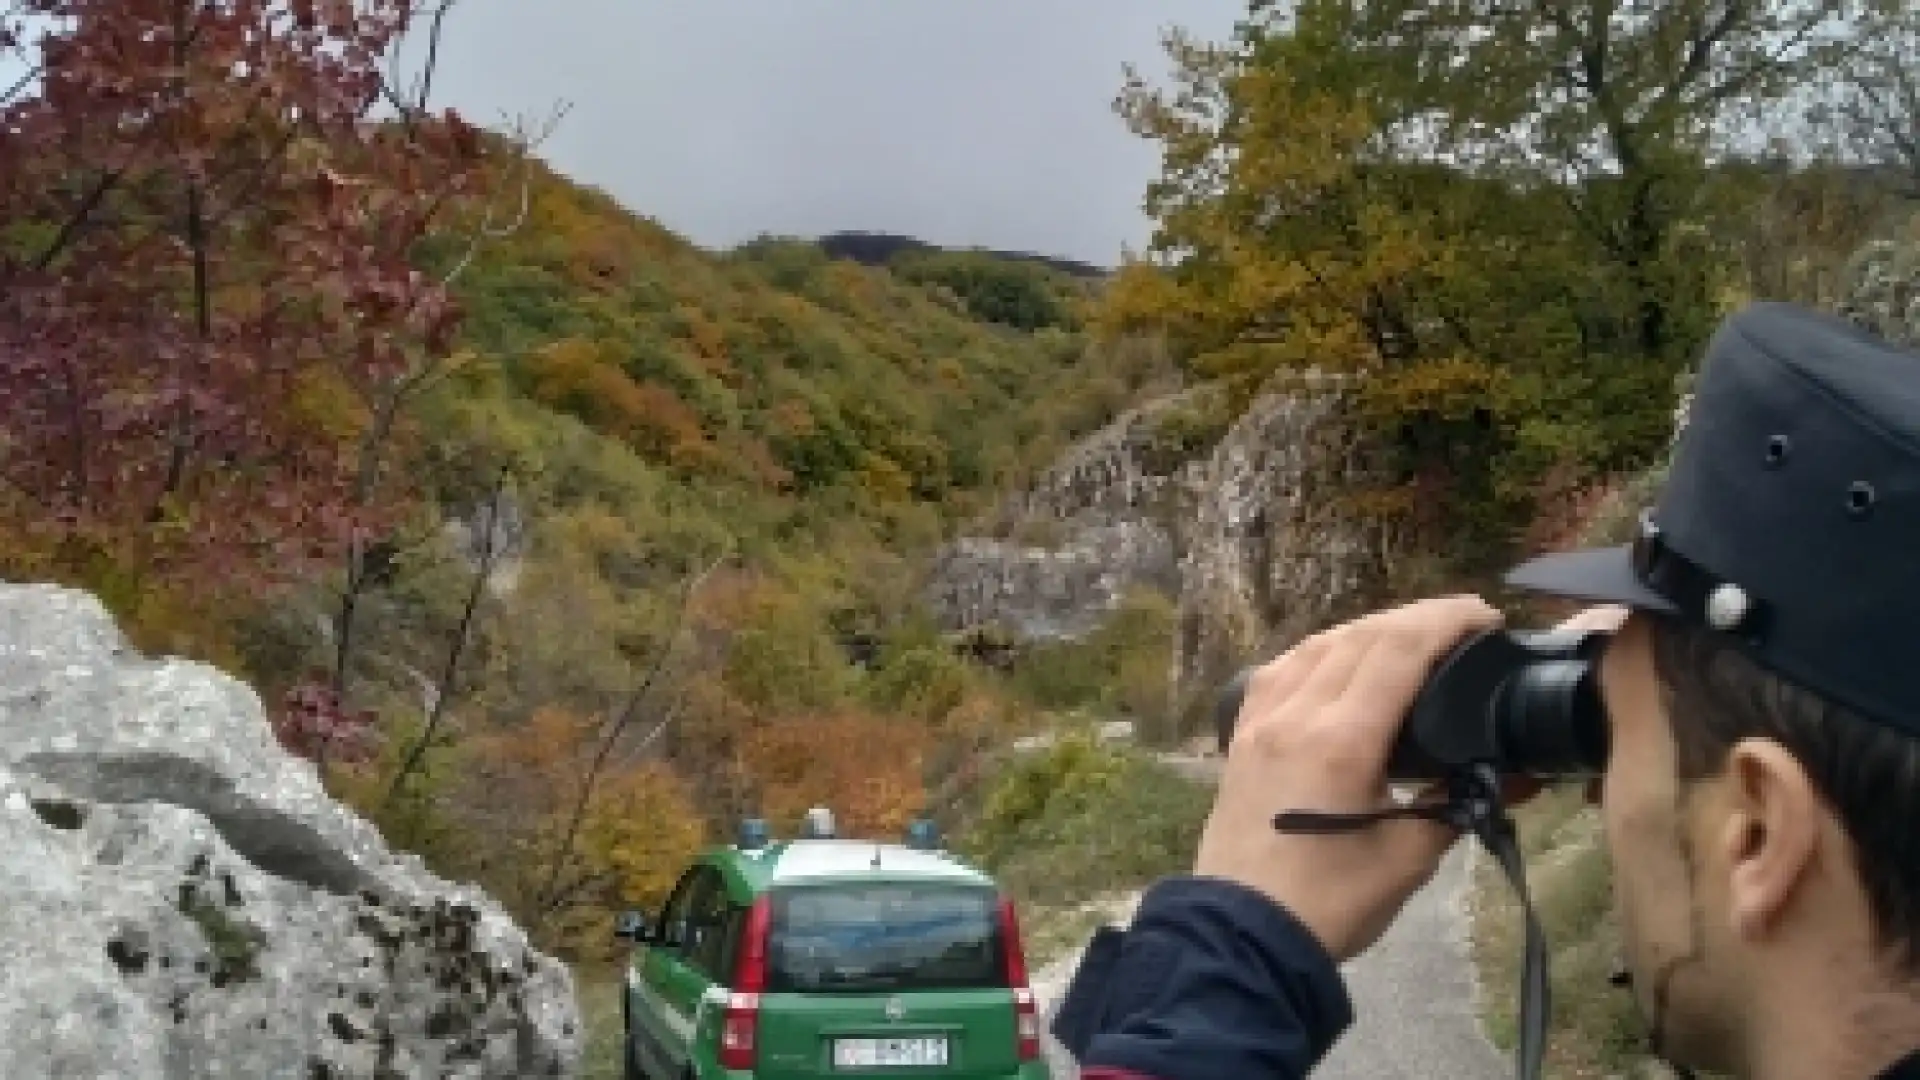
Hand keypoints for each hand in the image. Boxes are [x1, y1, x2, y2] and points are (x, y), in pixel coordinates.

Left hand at [1193, 595, 1502, 961]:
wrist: (1242, 935)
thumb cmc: (1328, 904)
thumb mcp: (1408, 859)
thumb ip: (1460, 807)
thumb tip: (1516, 776)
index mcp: (1340, 739)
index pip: (1398, 649)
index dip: (1446, 620)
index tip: (1486, 616)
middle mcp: (1295, 714)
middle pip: (1360, 635)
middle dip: (1416, 619)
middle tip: (1462, 624)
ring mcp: (1261, 721)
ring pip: (1318, 645)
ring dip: (1369, 629)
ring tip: (1412, 637)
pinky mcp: (1241, 736)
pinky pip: (1283, 669)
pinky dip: (1321, 651)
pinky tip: (1341, 659)